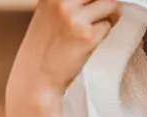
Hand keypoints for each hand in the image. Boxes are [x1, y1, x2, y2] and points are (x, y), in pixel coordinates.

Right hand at [5, 0, 119, 116]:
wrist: (36, 80)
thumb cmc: (44, 49)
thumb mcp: (50, 14)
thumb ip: (71, 1)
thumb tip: (102, 0)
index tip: (93, 6)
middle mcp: (61, 0)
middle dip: (103, 2)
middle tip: (95, 17)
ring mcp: (74, 17)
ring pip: (110, 4)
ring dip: (107, 16)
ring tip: (90, 30)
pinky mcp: (86, 35)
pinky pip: (109, 25)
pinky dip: (104, 33)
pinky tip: (88, 42)